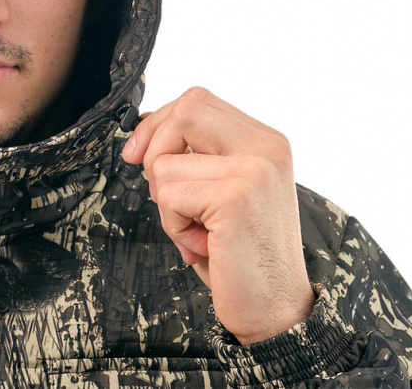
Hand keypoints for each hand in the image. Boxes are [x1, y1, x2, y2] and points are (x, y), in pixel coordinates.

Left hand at [120, 87, 314, 344]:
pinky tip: (206, 246)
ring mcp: (254, 169)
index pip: (196, 101)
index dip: (158, 122)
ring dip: (167, 205)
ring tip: (201, 231)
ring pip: (165, 163)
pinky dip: (174, 226)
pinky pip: (168, 196)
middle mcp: (267, 148)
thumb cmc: (239, 253)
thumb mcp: (220, 191)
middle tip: (163, 195)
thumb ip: (196, 156)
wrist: (275, 309)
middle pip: (184, 110)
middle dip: (154, 150)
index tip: (136, 154)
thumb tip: (142, 131)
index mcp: (266, 141)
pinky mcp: (236, 197)